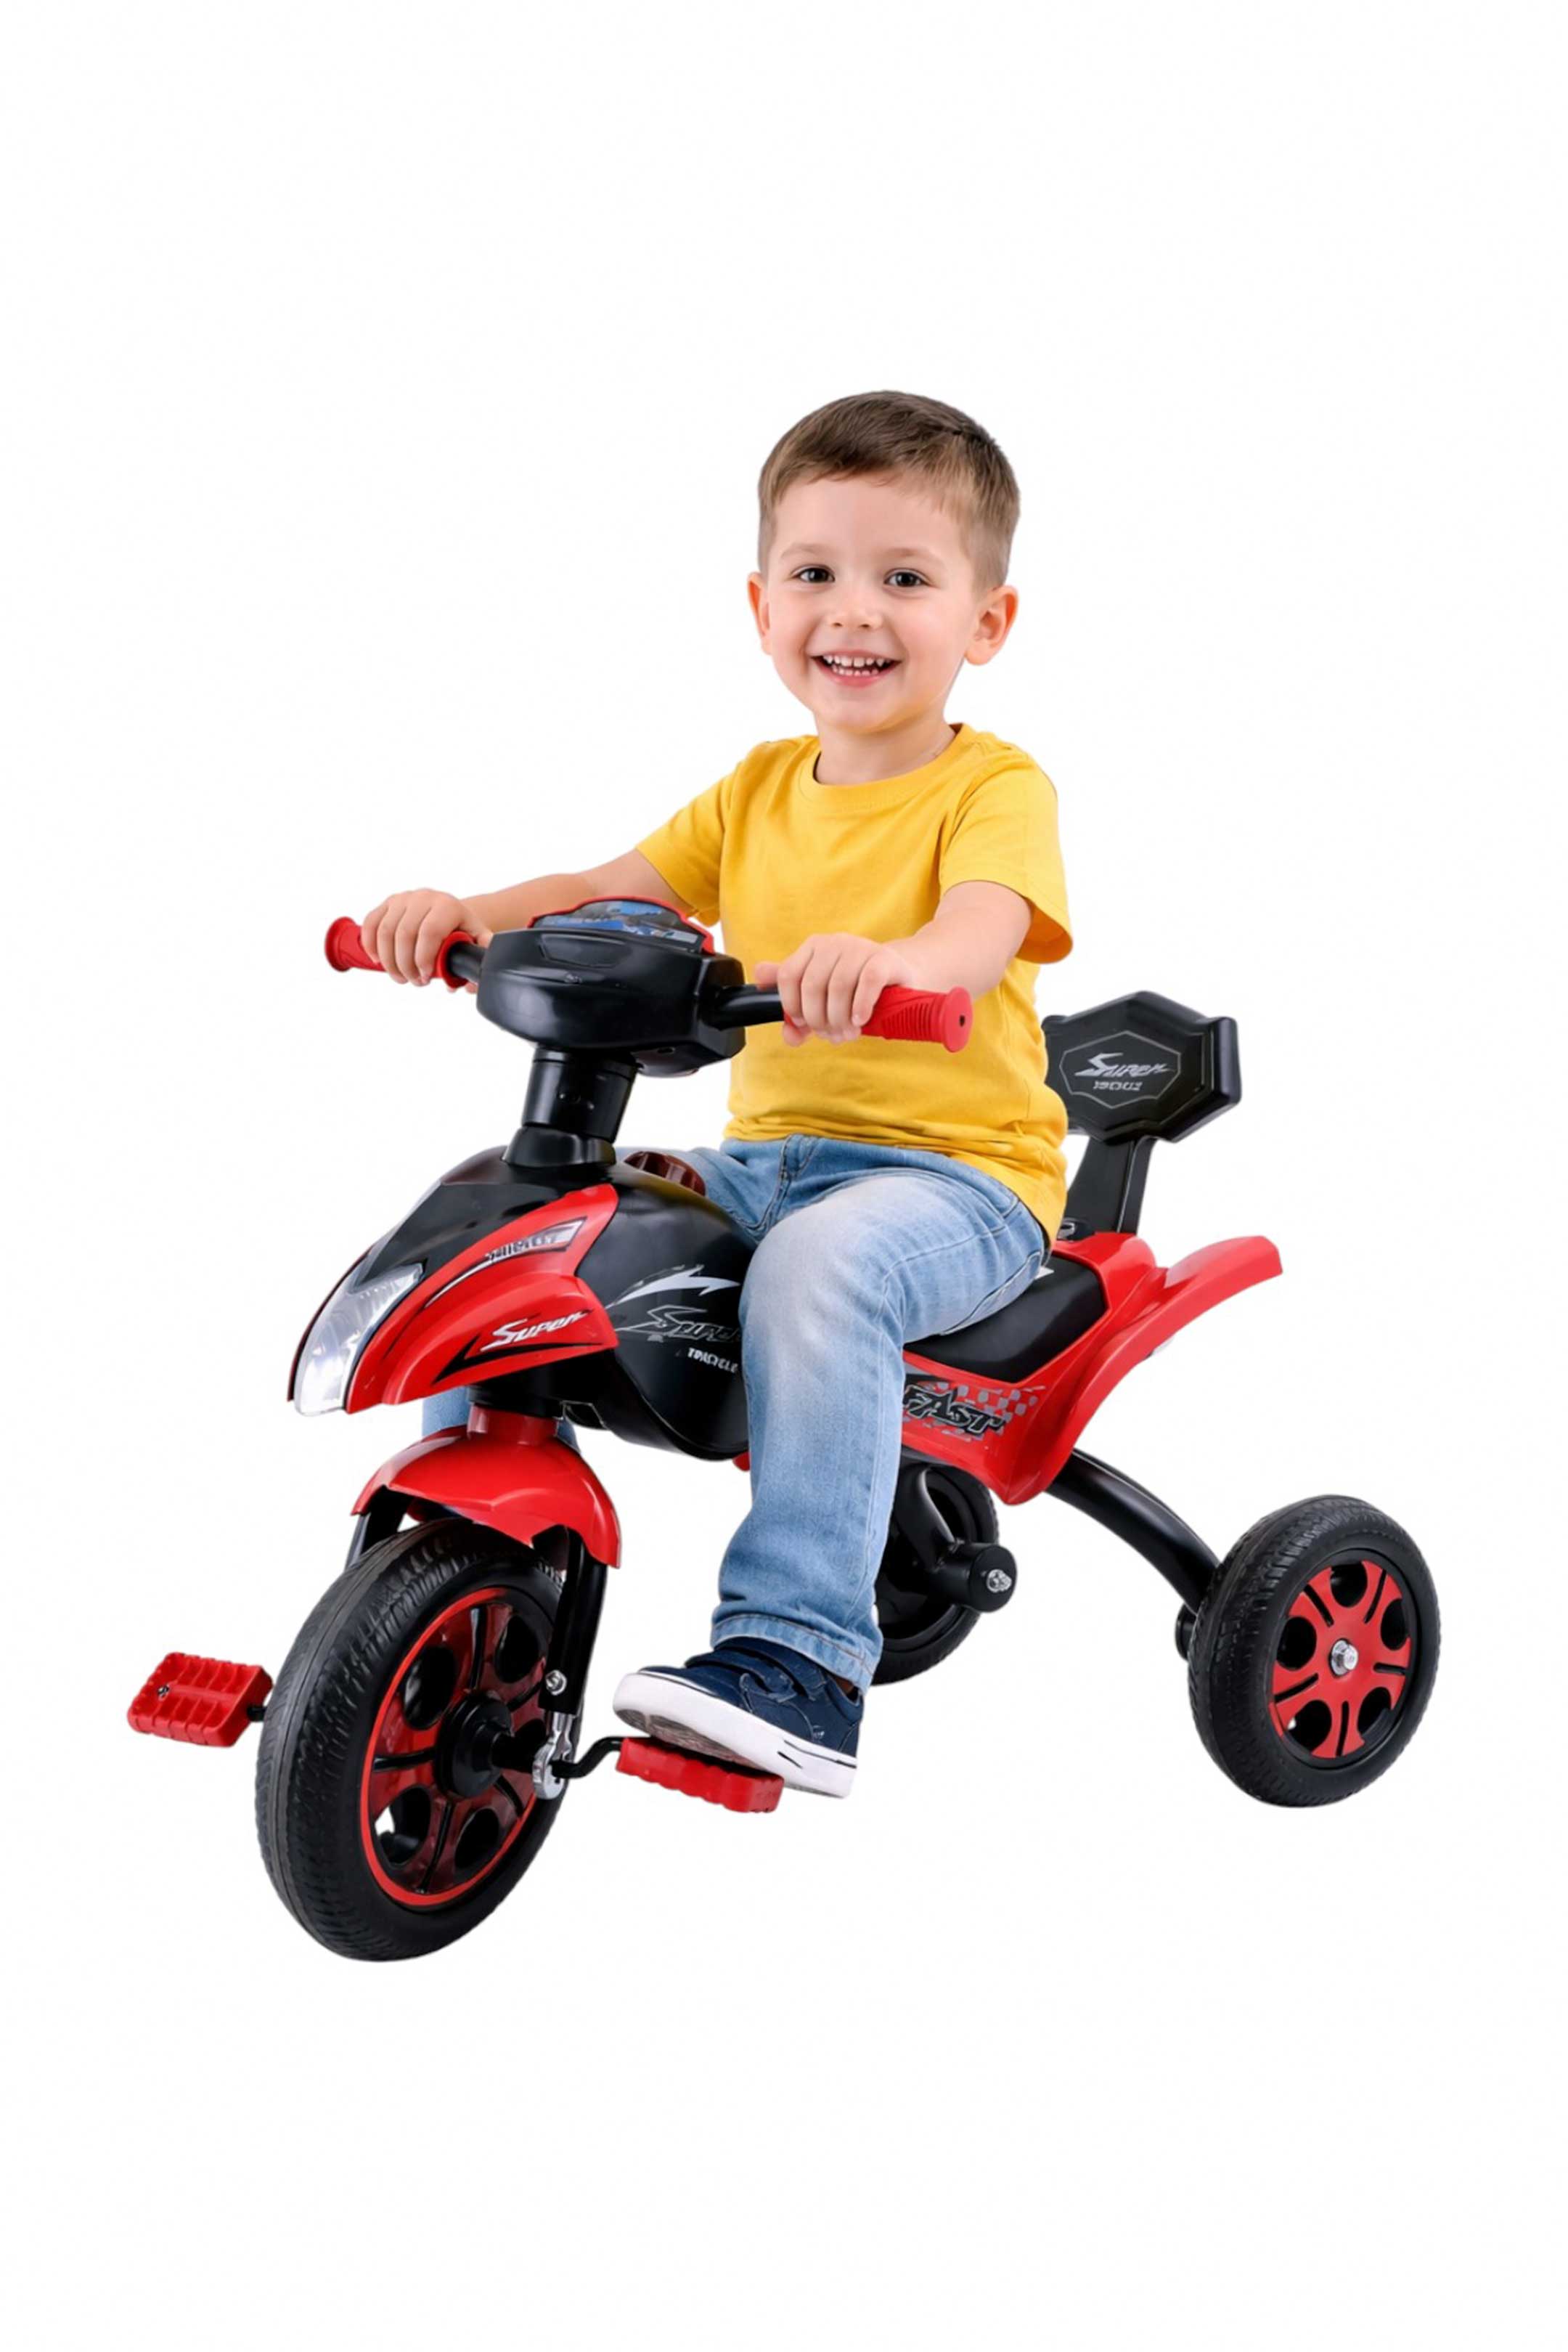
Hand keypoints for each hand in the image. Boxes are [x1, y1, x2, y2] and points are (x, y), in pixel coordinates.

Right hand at [360, 890, 492, 987]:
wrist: (449, 912)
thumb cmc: (461, 930)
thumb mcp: (477, 939)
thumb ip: (480, 959)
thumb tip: (471, 984)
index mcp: (447, 906)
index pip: (429, 932)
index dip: (423, 959)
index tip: (426, 977)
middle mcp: (424, 897)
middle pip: (404, 934)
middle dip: (405, 965)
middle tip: (414, 981)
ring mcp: (403, 898)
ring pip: (385, 932)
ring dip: (389, 961)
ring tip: (400, 977)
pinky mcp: (388, 903)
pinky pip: (371, 923)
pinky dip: (370, 944)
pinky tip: (378, 960)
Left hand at [754, 934, 918, 1046]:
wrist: (898, 980)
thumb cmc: (855, 993)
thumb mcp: (824, 1002)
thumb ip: (800, 1018)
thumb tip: (788, 1035)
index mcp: (813, 948)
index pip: (788, 975)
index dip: (792, 1005)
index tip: (803, 1024)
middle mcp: (834, 942)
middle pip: (812, 985)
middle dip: (818, 1018)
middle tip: (830, 1034)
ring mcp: (860, 947)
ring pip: (839, 986)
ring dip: (840, 1018)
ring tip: (847, 1034)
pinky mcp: (884, 958)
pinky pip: (868, 981)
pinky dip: (861, 1006)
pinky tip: (860, 1020)